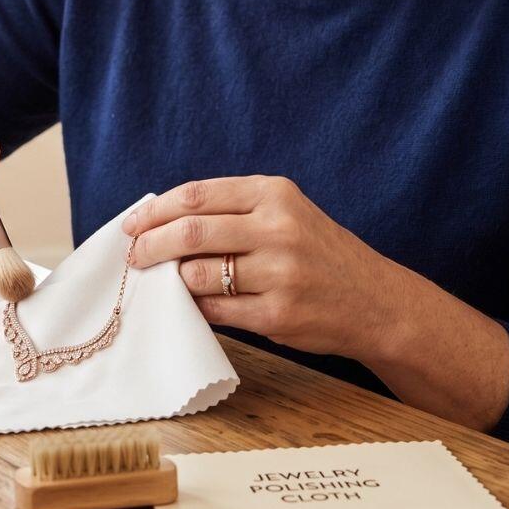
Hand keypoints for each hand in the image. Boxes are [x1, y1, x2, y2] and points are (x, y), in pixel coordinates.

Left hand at [122, 175, 405, 358]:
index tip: (132, 224)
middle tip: (133, 256)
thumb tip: (159, 222)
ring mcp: (279, 273)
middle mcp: (278, 228)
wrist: (377, 302)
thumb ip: (232, 212)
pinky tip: (192, 304)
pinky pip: (214, 309)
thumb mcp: (285, 214)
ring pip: (196, 274)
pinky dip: (195, 307)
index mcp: (274, 194)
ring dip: (171, 280)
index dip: (155, 211)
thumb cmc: (318, 255)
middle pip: (189, 232)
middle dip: (149, 245)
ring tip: (164, 281)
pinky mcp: (277, 314)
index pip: (196, 196)